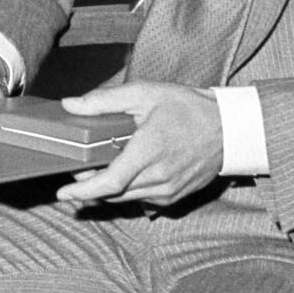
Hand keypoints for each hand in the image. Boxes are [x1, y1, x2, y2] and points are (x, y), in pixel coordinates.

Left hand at [54, 80, 224, 207]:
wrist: (230, 129)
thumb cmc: (189, 108)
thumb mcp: (145, 93)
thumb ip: (104, 100)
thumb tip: (70, 105)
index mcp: (149, 150)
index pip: (110, 182)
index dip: (83, 191)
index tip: (62, 193)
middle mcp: (159, 176)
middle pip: (114, 193)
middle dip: (89, 187)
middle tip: (75, 173)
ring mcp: (169, 190)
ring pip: (127, 198)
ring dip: (108, 190)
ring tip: (95, 172)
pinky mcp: (175, 197)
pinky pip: (143, 199)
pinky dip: (128, 190)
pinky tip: (125, 173)